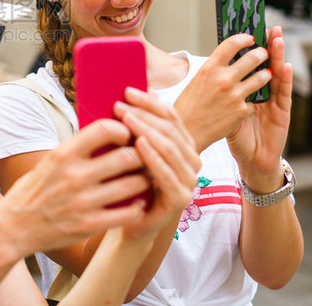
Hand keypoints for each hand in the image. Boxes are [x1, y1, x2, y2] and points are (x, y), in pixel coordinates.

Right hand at [0, 118, 152, 255]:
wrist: (15, 227)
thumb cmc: (35, 190)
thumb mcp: (50, 161)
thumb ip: (77, 149)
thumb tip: (108, 132)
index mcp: (63, 155)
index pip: (103, 130)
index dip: (122, 129)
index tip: (127, 134)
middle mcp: (74, 176)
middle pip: (126, 157)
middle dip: (141, 156)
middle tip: (144, 158)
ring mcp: (83, 202)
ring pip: (133, 185)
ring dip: (144, 181)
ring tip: (144, 178)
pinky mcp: (89, 225)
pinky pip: (127, 213)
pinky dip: (138, 207)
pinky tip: (138, 203)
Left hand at [113, 89, 200, 237]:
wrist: (127, 220)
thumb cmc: (128, 181)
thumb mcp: (132, 149)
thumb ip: (136, 126)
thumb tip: (129, 91)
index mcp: (183, 145)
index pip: (171, 116)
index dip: (150, 102)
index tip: (127, 91)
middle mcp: (192, 161)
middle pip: (170, 130)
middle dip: (144, 115)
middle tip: (120, 106)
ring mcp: (189, 181)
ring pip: (170, 148)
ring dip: (146, 130)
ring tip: (125, 119)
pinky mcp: (180, 199)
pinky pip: (167, 173)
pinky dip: (152, 156)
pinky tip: (137, 144)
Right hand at [174, 33, 273, 150]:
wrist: (187, 132)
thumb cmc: (188, 106)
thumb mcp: (197, 81)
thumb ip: (214, 69)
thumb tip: (228, 58)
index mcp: (209, 68)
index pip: (232, 44)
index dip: (244, 38)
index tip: (251, 38)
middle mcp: (223, 79)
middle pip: (252, 58)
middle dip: (262, 54)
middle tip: (264, 54)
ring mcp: (234, 95)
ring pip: (261, 78)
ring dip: (266, 74)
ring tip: (266, 74)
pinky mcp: (242, 111)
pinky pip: (254, 101)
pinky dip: (252, 101)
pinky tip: (247, 102)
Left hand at [226, 25, 293, 177]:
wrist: (251, 160)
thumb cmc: (237, 136)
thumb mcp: (224, 112)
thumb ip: (220, 95)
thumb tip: (201, 77)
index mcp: (246, 88)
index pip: (250, 63)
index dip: (250, 47)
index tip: (247, 29)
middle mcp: (263, 91)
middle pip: (265, 64)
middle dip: (266, 45)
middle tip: (266, 27)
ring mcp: (274, 100)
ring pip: (277, 74)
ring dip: (278, 56)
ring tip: (277, 38)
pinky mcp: (282, 112)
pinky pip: (284, 94)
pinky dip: (285, 79)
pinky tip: (285, 66)